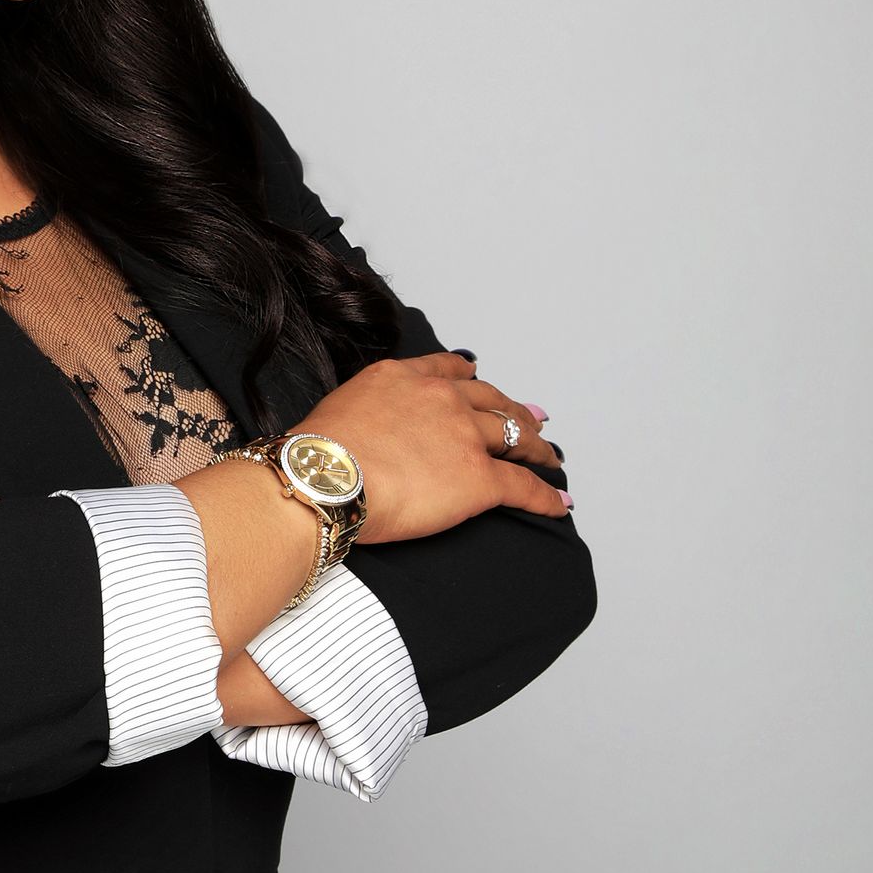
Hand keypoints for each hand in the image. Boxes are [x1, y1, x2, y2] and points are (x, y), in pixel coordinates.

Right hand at [299, 352, 571, 544]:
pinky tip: (559, 502)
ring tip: (549, 457)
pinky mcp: (479, 478)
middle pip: (492, 400)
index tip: (480, 381)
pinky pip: (522, 485)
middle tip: (533, 417)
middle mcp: (441, 398)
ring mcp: (464, 437)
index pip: (449, 370)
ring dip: (537, 447)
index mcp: (403, 378)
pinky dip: (545, 496)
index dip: (471, 379)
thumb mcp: (339, 409)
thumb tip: (363, 434)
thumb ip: (366, 412)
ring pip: (516, 436)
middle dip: (515, 409)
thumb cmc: (314, 455)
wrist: (323, 478)